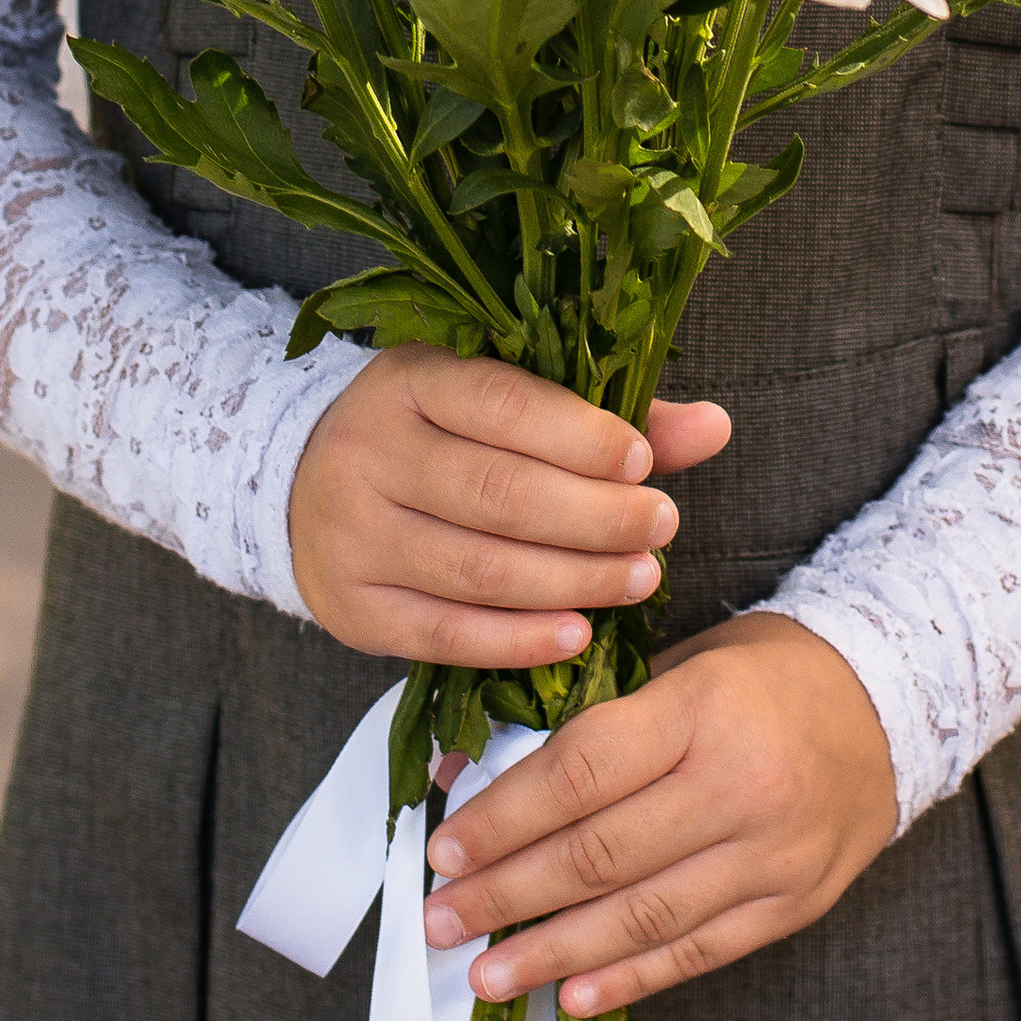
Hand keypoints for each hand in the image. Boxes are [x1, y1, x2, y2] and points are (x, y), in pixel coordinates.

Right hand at [288, 346, 732, 668]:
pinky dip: (519, 640)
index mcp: (409, 379)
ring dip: (573, 580)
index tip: (646, 462)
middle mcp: (369, 450)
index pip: (504, 404)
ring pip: (479, 568)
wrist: (305, 486)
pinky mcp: (351, 607)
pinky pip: (445, 634)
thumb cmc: (433, 436)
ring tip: (641, 577)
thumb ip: (603, 418)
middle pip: (499, 493)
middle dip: (595, 516)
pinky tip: (578, 633)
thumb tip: (714, 426)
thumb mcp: (499, 401)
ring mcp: (352, 533)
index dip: (581, 436)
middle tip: (662, 525)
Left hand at [421, 613, 897, 1018]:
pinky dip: (629, 978)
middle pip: (602, 854)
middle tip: (442, 919)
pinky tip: (572, 993)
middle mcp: (740, 783)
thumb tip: (468, 776)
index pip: (583, 772)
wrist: (887, 703)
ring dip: (553, 952)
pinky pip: (698, 951)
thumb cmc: (762, 677)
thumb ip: (585, 722)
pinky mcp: (793, 903)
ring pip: (643, 917)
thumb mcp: (676, 666)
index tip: (444, 848)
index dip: (504, 818)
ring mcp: (772, 852)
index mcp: (701, 707)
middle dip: (508, 894)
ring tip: (487, 974)